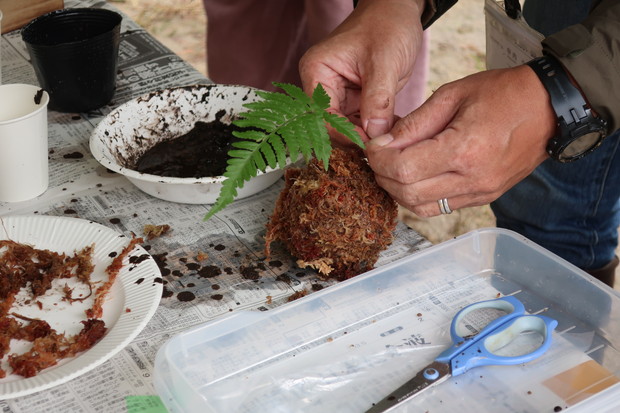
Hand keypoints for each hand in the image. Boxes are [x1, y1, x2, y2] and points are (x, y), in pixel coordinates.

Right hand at [299, 0, 425, 142]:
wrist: (399, 12)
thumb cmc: (387, 25)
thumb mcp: (384, 62)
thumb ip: (377, 100)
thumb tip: (373, 135)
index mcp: (317, 71)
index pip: (322, 115)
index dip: (344, 133)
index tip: (370, 144)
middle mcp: (323, 85)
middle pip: (332, 126)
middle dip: (356, 138)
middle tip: (382, 148)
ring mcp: (339, 94)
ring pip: (348, 128)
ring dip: (368, 137)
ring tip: (391, 140)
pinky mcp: (356, 100)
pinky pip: (362, 123)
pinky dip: (377, 130)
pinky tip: (394, 131)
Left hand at [365, 65, 556, 216]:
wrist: (549, 108)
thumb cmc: (503, 93)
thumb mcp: (453, 94)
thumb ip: (414, 123)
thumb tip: (383, 144)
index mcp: (464, 149)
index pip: (403, 169)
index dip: (379, 159)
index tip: (373, 146)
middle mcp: (472, 179)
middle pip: (407, 194)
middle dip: (383, 176)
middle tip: (378, 156)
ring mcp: (480, 193)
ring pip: (421, 207)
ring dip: (399, 190)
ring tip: (394, 166)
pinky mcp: (484, 198)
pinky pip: (441, 208)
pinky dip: (420, 196)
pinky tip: (416, 176)